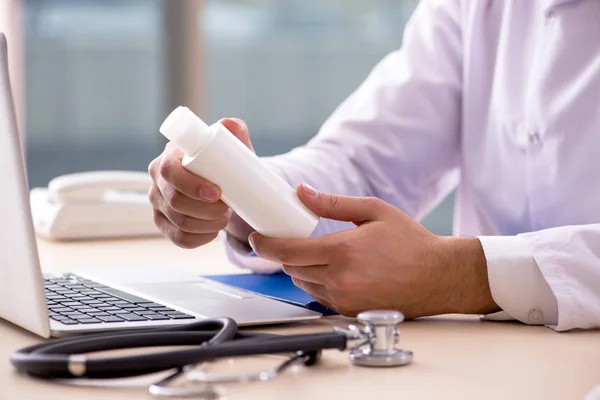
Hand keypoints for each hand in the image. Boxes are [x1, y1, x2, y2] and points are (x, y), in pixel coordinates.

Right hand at [148, 118, 254, 247]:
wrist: (225, 184)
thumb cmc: (227, 162)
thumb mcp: (233, 146)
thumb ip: (235, 131)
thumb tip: (230, 124)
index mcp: (171, 156)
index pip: (169, 170)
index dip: (191, 185)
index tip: (217, 193)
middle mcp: (157, 179)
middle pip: (174, 201)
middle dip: (205, 210)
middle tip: (228, 208)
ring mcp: (157, 203)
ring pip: (179, 222)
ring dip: (207, 224)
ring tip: (224, 217)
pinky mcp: (163, 223)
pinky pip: (179, 239)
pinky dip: (199, 239)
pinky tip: (212, 232)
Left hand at [248, 184, 499, 317]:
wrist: (438, 276)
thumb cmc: (411, 242)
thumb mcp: (374, 211)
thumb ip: (334, 203)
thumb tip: (302, 192)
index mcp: (342, 251)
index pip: (288, 251)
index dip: (265, 245)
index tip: (255, 238)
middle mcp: (340, 279)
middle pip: (291, 268)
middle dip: (286, 254)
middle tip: (293, 240)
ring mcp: (344, 299)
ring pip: (304, 284)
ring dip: (303, 269)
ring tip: (323, 254)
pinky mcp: (349, 311)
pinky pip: (320, 297)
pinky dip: (319, 283)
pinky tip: (337, 271)